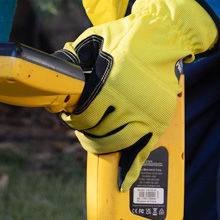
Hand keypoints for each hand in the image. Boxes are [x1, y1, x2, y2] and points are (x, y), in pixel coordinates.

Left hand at [62, 0, 217, 173]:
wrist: (164, 36)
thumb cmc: (126, 36)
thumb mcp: (94, 40)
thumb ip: (73, 57)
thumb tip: (55, 72)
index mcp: (109, 85)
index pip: (83, 116)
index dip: (72, 118)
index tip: (69, 115)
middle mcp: (127, 103)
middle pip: (97, 132)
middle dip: (84, 131)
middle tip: (80, 126)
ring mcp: (145, 115)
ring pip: (117, 144)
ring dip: (101, 146)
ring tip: (95, 139)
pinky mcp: (158, 121)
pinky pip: (143, 152)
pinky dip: (132, 170)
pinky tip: (123, 182)